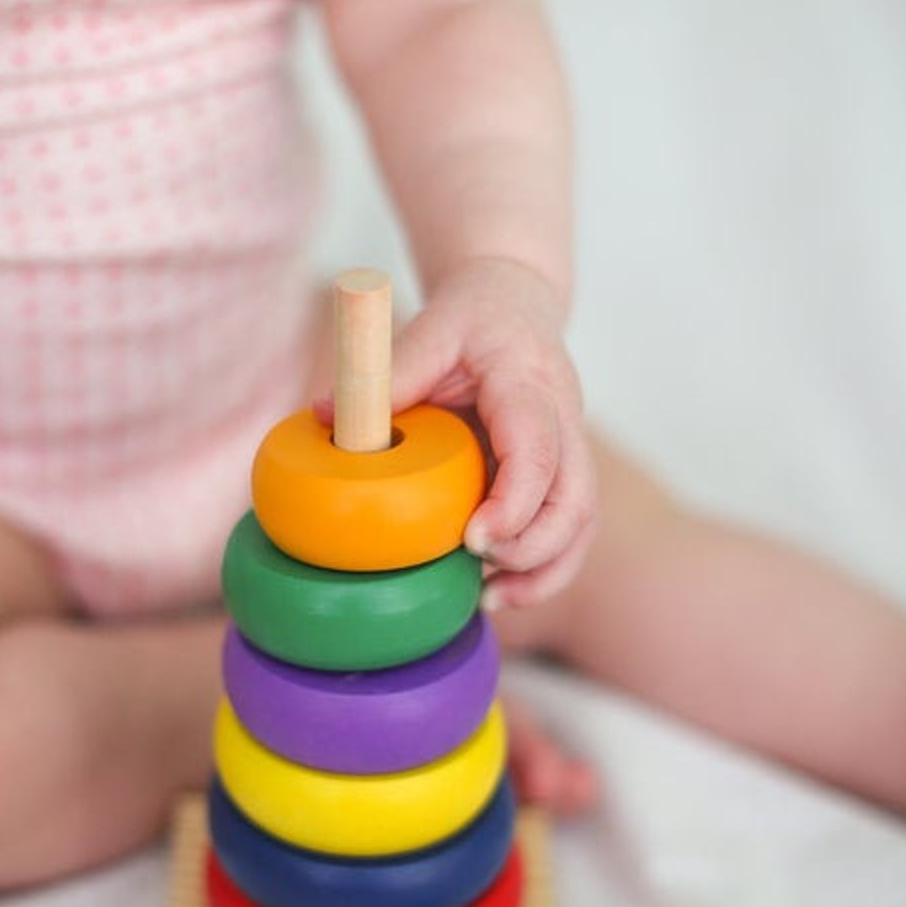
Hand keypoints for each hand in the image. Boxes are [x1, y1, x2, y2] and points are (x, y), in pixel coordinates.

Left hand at [325, 257, 594, 608]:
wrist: (514, 306)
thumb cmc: (470, 319)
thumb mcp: (430, 329)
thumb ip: (388, 373)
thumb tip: (323, 417)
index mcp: (529, 382)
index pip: (540, 448)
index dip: (514, 500)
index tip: (474, 538)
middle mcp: (564, 418)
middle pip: (577, 498)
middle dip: (534, 547)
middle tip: (477, 564)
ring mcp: (571, 448)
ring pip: (581, 521)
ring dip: (543, 570)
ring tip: (489, 599)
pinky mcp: (562, 472)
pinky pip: (569, 530)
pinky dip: (540, 568)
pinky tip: (497, 592)